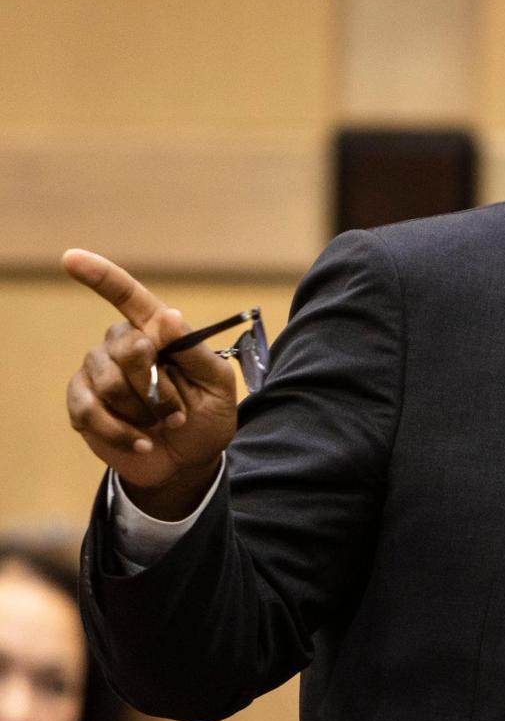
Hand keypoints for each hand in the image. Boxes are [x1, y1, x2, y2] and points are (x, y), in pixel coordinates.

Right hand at [63, 249, 237, 515]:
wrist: (189, 461)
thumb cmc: (206, 418)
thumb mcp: (218, 386)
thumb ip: (196, 353)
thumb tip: (168, 316)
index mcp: (157, 333)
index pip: (127, 297)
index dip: (100, 276)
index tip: (71, 259)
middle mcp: (122, 346)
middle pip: (128, 349)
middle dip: (159, 388)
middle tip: (177, 412)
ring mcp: (98, 374)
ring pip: (110, 383)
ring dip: (145, 412)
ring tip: (162, 425)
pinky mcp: (83, 404)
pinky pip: (91, 410)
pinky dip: (121, 431)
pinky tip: (142, 440)